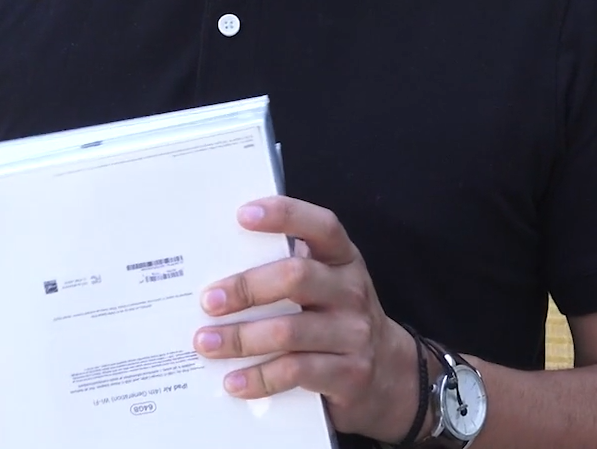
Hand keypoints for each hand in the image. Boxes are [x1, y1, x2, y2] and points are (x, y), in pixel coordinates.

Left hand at [191, 196, 422, 441]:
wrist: (389, 374)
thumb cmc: (336, 317)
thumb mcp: (325, 285)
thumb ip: (285, 269)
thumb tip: (215, 270)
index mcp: (343, 259)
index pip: (321, 227)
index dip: (285, 215)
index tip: (242, 215)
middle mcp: (351, 291)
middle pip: (296, 278)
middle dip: (246, 287)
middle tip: (209, 301)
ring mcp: (353, 334)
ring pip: (290, 330)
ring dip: (241, 338)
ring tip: (206, 342)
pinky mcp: (348, 374)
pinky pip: (296, 372)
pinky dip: (259, 377)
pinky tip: (233, 381)